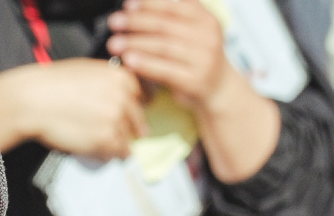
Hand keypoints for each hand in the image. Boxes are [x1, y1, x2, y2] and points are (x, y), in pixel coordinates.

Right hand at [0, 60, 147, 157]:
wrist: (33, 100)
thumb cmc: (51, 84)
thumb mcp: (87, 69)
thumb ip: (108, 80)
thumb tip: (115, 92)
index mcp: (121, 77)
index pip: (143, 96)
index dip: (136, 107)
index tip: (131, 115)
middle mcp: (124, 97)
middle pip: (138, 120)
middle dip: (132, 128)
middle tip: (126, 134)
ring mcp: (116, 119)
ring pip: (128, 138)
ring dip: (119, 144)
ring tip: (106, 146)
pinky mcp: (105, 139)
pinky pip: (117, 152)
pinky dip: (110, 155)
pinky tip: (101, 153)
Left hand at [107, 0, 278, 183]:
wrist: (219, 88)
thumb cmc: (197, 58)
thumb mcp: (193, 33)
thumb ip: (173, 19)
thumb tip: (137, 8)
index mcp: (206, 19)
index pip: (175, 6)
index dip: (150, 4)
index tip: (128, 4)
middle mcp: (208, 36)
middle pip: (166, 25)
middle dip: (136, 22)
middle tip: (114, 22)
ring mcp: (204, 59)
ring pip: (164, 47)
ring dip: (136, 43)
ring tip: (114, 43)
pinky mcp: (195, 80)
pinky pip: (165, 70)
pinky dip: (145, 64)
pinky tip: (128, 61)